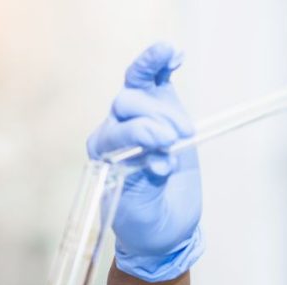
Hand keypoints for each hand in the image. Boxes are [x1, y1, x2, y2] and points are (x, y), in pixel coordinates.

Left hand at [87, 42, 203, 282]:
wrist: (162, 227)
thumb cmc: (145, 221)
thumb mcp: (140, 212)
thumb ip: (145, 184)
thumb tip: (158, 160)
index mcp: (102, 154)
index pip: (115, 130)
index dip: (140, 133)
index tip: (165, 148)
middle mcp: (114, 132)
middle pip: (127, 105)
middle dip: (156, 120)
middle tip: (178, 142)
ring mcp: (137, 117)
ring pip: (140, 88)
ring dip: (165, 106)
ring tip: (184, 134)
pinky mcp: (159, 108)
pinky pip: (154, 78)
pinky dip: (160, 63)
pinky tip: (173, 56)